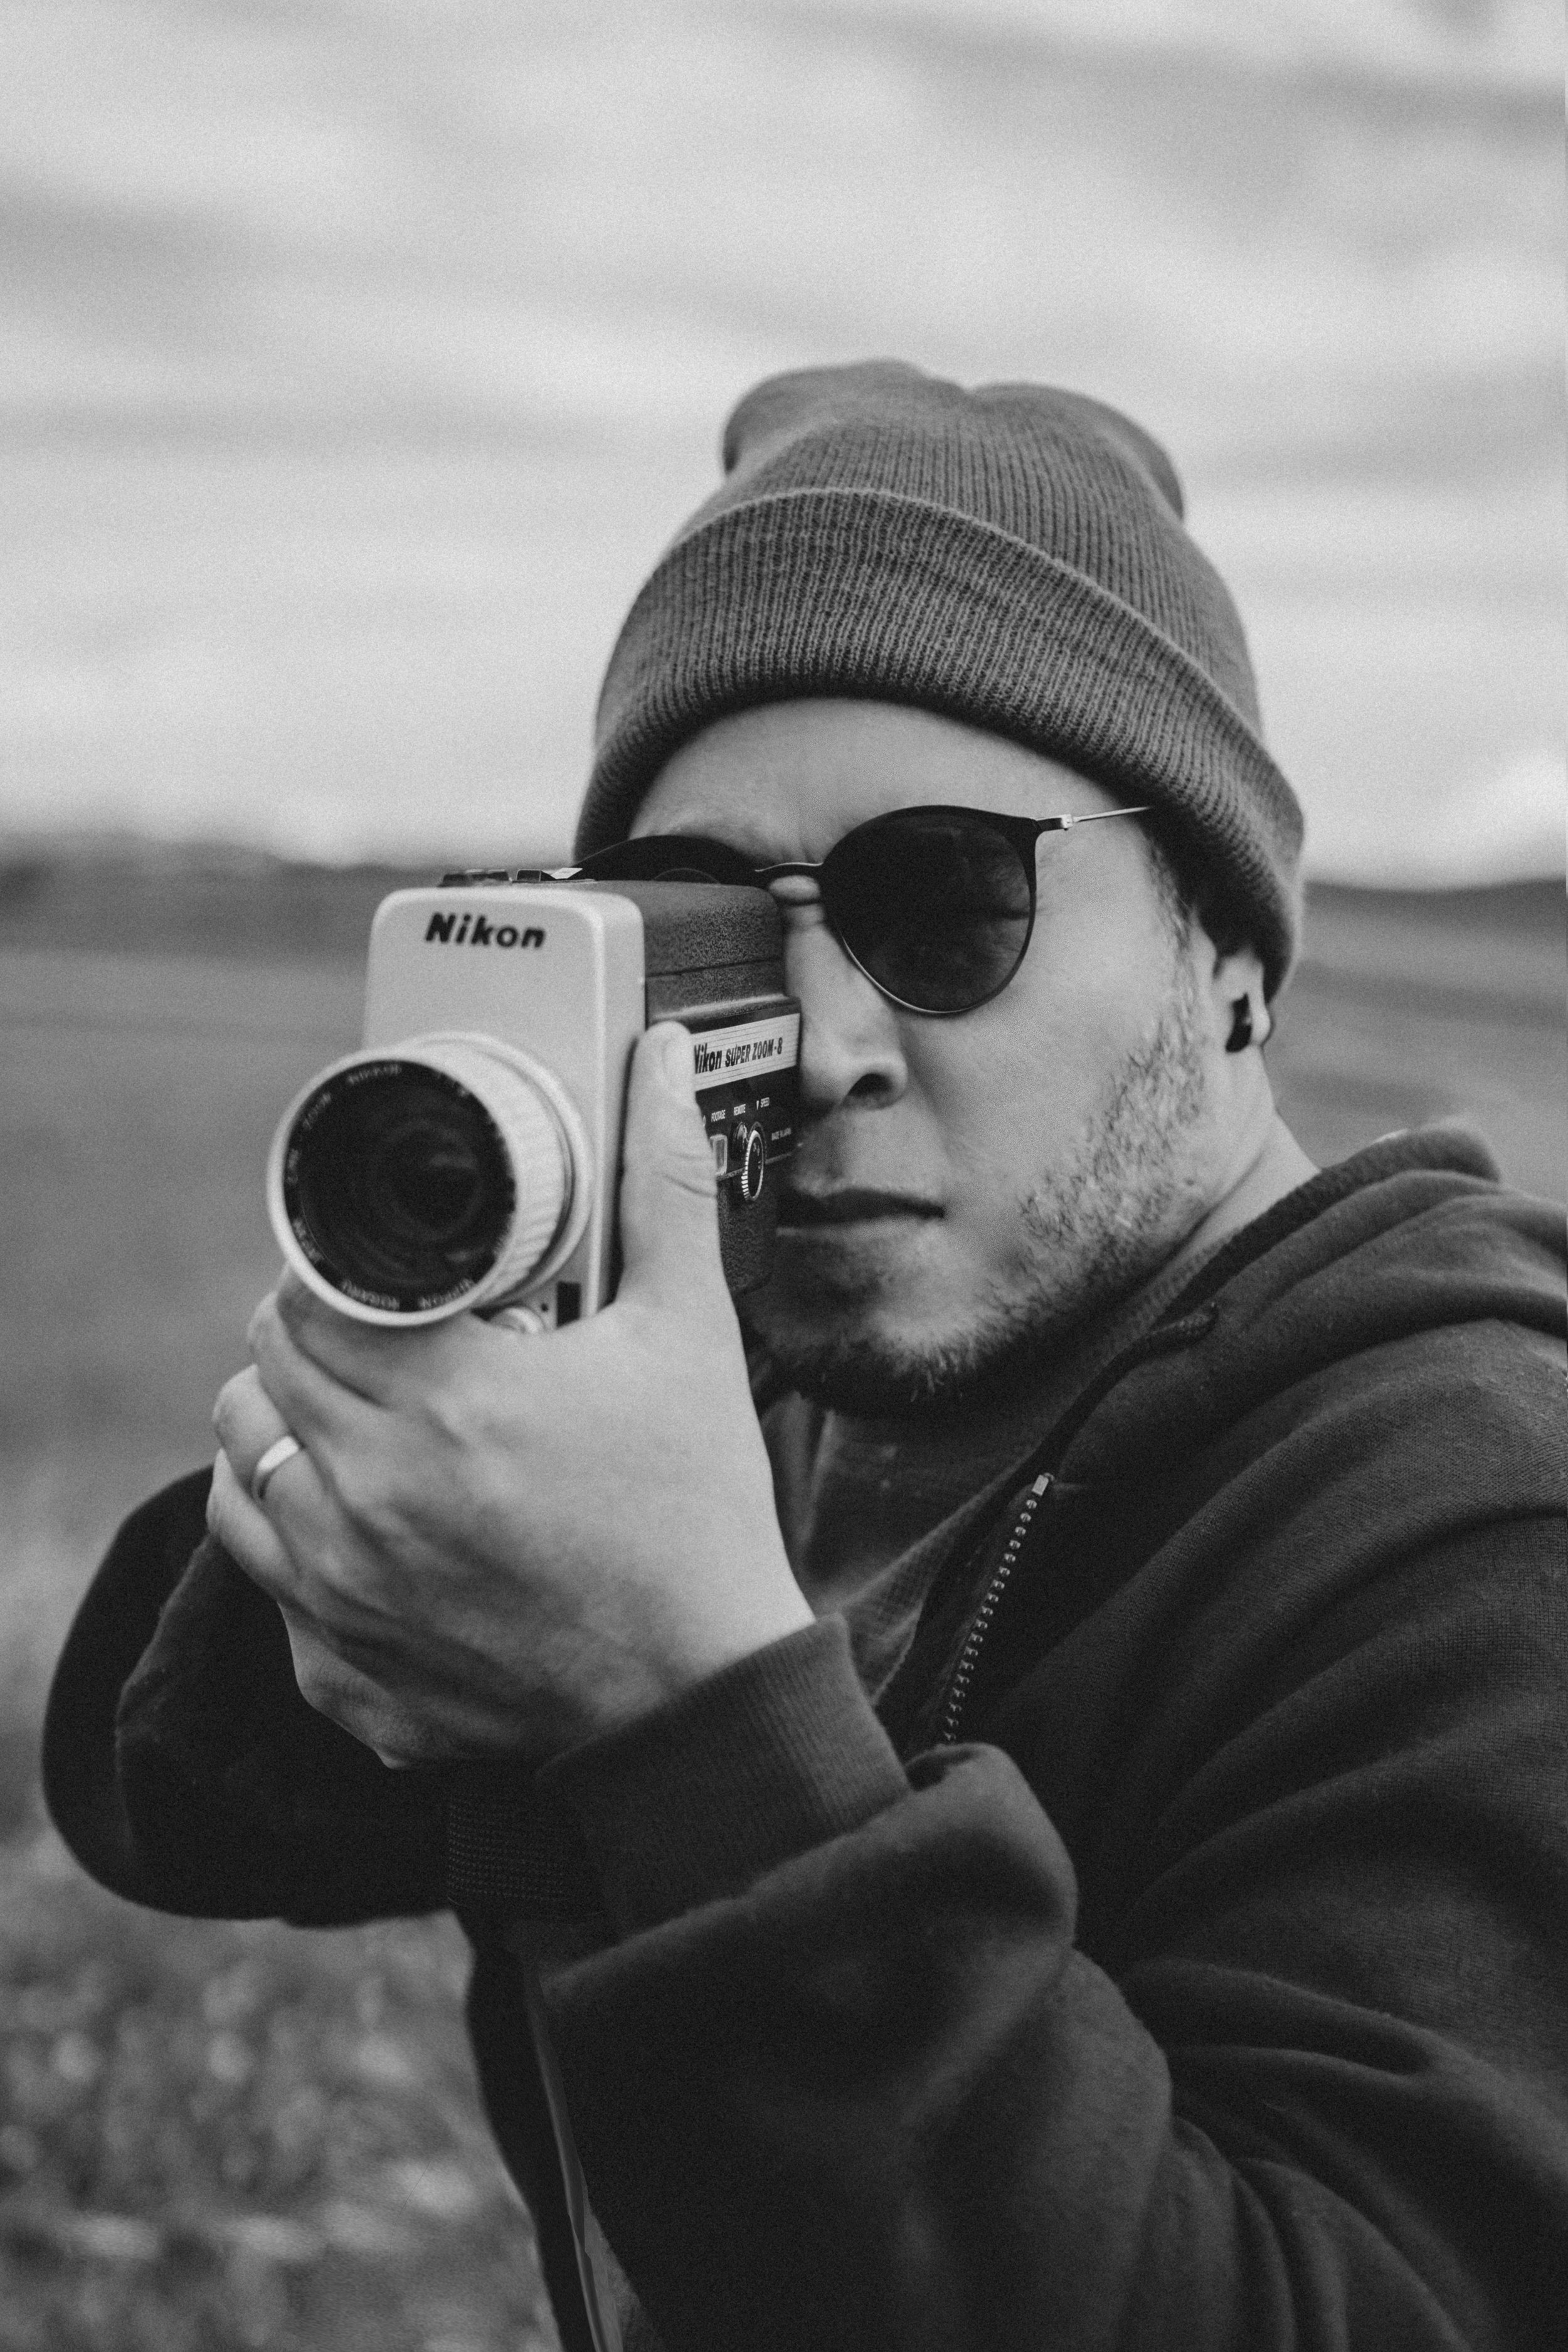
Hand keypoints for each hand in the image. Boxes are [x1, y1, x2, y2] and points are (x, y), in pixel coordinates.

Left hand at [208, 1024, 811, 1766]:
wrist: (700, 1694)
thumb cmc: (695, 1513)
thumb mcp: (687, 1334)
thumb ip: (661, 1185)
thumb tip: (663, 1062)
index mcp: (441, 1403)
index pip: (308, 1298)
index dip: (339, 1274)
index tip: (386, 1280)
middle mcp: (367, 1497)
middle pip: (263, 1371)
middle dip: (316, 1340)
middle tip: (390, 1341)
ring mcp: (342, 1595)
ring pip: (239, 1468)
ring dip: (285, 1430)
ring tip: (368, 1422)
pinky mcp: (342, 1672)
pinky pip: (264, 1580)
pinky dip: (297, 1542)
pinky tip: (371, 1524)